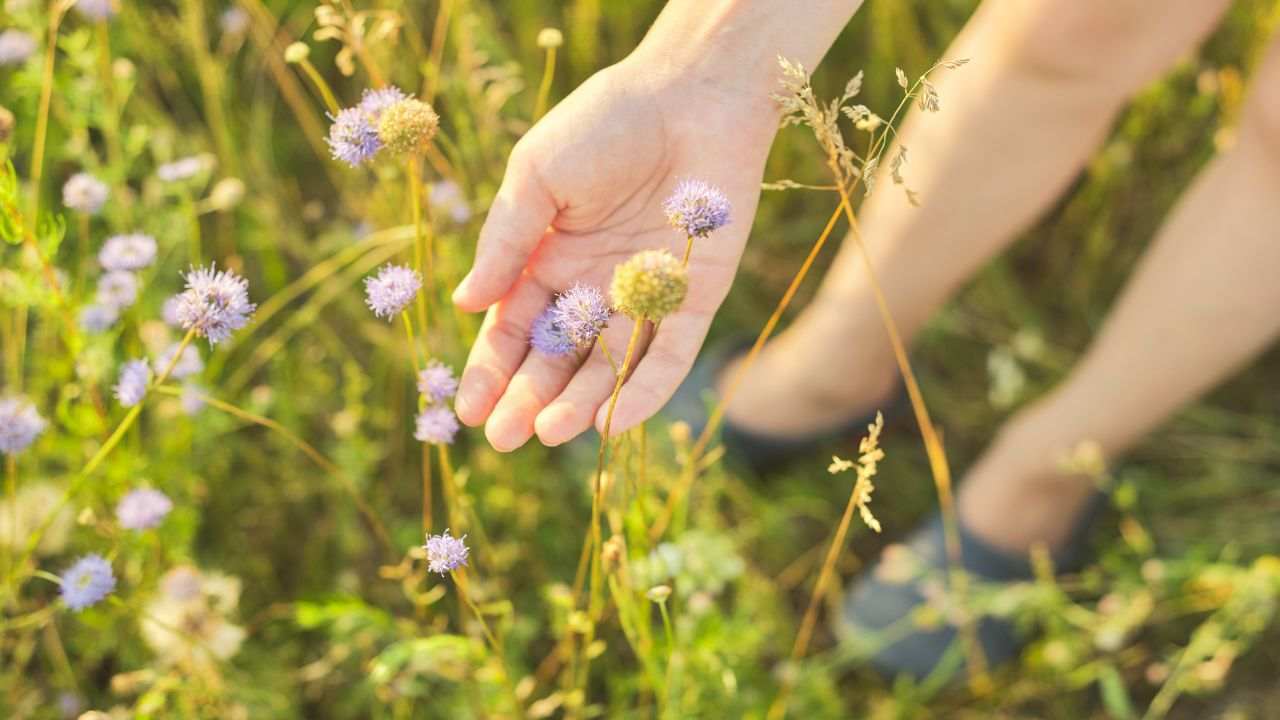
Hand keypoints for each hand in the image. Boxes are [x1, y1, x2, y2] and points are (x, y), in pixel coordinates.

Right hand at [451, 53, 776, 450]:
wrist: (693, 93)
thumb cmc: (605, 122)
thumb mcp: (537, 177)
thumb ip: (505, 243)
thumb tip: (465, 304)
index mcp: (549, 258)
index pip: (514, 329)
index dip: (491, 370)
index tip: (471, 411)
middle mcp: (594, 285)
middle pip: (557, 357)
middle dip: (528, 398)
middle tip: (505, 440)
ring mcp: (644, 296)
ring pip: (608, 365)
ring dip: (579, 402)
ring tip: (549, 434)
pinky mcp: (695, 298)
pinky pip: (667, 356)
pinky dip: (642, 390)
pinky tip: (610, 422)